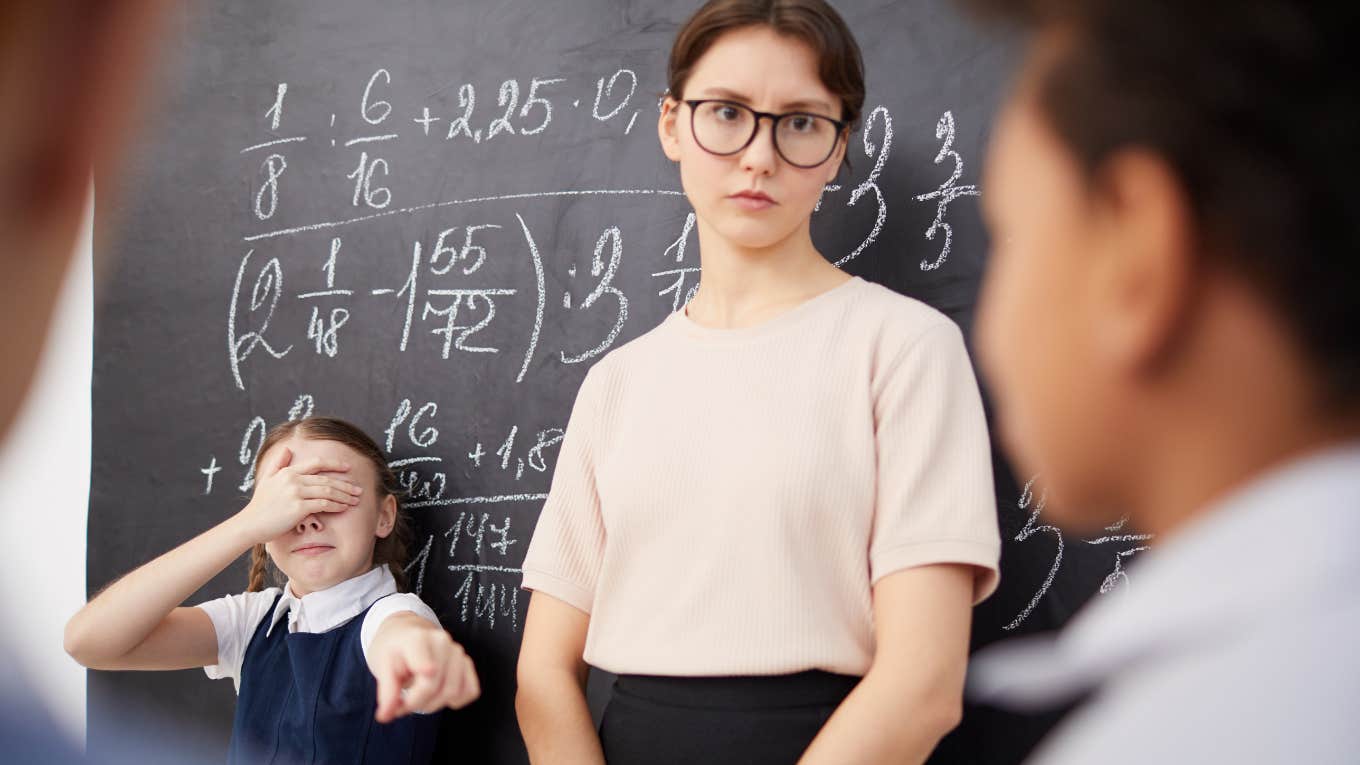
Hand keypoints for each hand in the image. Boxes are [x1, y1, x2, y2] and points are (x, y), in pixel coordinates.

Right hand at [233, 445, 361, 542]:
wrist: (250, 524)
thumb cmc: (260, 505)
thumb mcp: (267, 479)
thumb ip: (279, 463)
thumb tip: (289, 449)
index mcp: (288, 472)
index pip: (317, 463)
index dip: (335, 464)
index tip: (348, 468)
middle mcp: (293, 479)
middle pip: (326, 479)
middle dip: (345, 485)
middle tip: (358, 489)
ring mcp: (296, 493)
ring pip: (328, 491)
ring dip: (344, 496)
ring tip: (355, 500)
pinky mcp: (298, 508)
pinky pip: (324, 504)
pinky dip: (336, 505)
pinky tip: (344, 508)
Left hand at [371, 614, 480, 721]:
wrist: (406, 634)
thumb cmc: (394, 649)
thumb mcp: (382, 666)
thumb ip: (387, 692)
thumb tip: (386, 716)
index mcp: (418, 639)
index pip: (426, 673)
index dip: (415, 696)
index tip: (401, 704)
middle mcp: (442, 641)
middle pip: (436, 687)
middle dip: (417, 704)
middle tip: (403, 705)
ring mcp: (458, 651)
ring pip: (454, 692)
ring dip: (435, 704)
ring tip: (419, 698)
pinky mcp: (467, 663)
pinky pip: (470, 690)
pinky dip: (455, 700)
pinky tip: (439, 695)